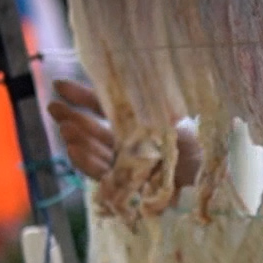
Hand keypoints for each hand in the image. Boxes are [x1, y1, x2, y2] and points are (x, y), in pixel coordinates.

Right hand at [46, 78, 202, 189]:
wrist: (209, 181)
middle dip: (71, 118)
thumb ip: (145, 103)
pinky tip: (73, 147)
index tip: (59, 85)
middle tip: (53, 107)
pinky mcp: (124, 188)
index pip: (104, 107)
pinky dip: (85, 161)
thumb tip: (120, 74)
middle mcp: (128, 145)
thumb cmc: (196, 150)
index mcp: (138, 125)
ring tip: (65, 127)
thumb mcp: (169, 119)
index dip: (81, 97)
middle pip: (92, 130)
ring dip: (76, 139)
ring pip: (92, 152)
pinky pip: (99, 174)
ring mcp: (124, 167)